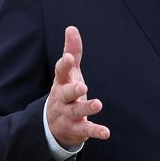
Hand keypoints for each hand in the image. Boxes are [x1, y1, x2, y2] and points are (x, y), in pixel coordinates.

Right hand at [47, 26, 109, 147]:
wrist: (53, 124)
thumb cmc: (65, 91)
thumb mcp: (68, 72)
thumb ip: (72, 51)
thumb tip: (71, 28)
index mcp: (61, 83)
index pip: (60, 73)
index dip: (63, 65)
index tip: (67, 57)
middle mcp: (62, 99)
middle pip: (65, 94)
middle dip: (73, 90)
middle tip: (83, 86)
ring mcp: (67, 115)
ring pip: (76, 112)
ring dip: (86, 108)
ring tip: (99, 104)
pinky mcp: (76, 129)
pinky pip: (85, 130)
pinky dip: (95, 131)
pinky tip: (106, 132)